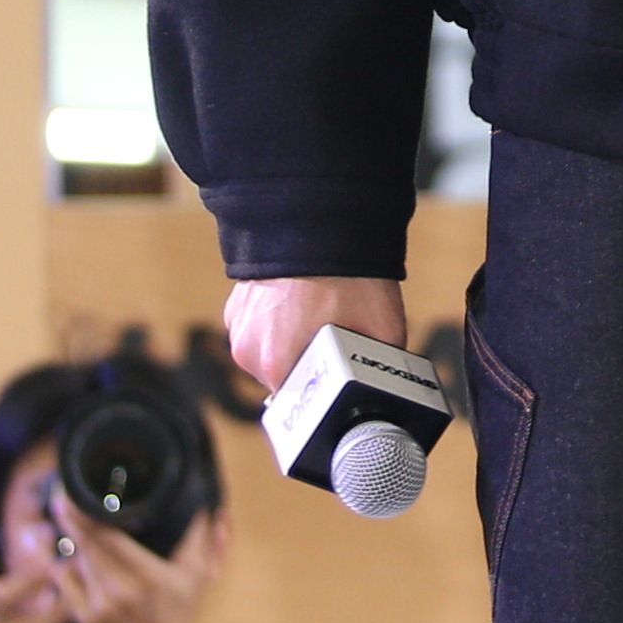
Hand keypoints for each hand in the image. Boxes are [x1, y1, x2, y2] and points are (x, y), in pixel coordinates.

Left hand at [46, 498, 229, 622]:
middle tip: (62, 497)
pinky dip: (65, 568)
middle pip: (85, 545)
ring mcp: (100, 607)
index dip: (86, 514)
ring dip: (73, 544)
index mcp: (148, 576)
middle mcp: (121, 590)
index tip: (74, 493)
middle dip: (70, 519)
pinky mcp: (84, 620)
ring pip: (75, 561)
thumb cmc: (177, 619)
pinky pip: (65, 583)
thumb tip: (207, 507)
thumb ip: (199, 541)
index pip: (108, 537)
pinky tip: (69, 559)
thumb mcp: (194, 579)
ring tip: (72, 527)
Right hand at [222, 273, 403, 396]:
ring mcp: (239, 328)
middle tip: (336, 342)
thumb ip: (379, 369)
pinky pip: (259, 332)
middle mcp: (249, 352)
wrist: (320, 218)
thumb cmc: (350, 274)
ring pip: (270, 356)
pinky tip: (300, 303)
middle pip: (286, 381)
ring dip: (291, 346)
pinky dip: (277, 324)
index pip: (302, 404)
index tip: (342, 376)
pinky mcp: (235, 308)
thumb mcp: (384, 331)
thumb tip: (388, 390)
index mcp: (278, 364)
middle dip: (311, 368)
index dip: (326, 392)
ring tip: (318, 317)